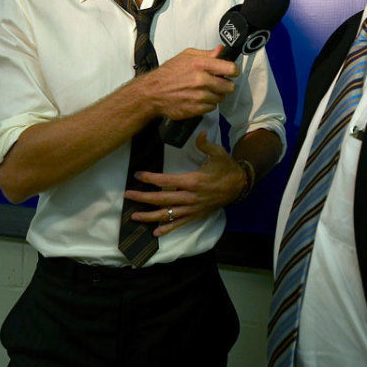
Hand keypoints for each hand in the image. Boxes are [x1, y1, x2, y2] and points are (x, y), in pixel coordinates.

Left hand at [124, 131, 244, 235]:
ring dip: (149, 216)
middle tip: (127, 195)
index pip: (166, 181)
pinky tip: (155, 232)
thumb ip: (206, 145)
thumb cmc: (226, 168)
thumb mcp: (218, 153)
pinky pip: (179, 224)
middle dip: (142, 198)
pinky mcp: (196, 215)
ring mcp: (192, 208)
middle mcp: (190, 197)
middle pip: (161, 199)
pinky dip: (167, 229)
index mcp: (193, 181)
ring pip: (167, 215)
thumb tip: (200, 133)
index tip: (138, 176)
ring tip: (134, 217)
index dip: (150, 179)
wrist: (239, 186)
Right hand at [138, 46, 238, 120]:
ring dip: (216, 95)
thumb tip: (220, 50)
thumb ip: (206, 54)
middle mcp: (201, 80)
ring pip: (221, 98)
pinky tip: (198, 99)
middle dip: (225, 85)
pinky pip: (212, 107)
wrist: (153, 92)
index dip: (233, 71)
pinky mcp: (196, 109)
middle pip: (229, 86)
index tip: (231, 72)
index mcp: (200, 64)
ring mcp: (200, 96)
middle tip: (218, 83)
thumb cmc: (168, 73)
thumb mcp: (186, 56)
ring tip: (204, 91)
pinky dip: (208, 104)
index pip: (231, 69)